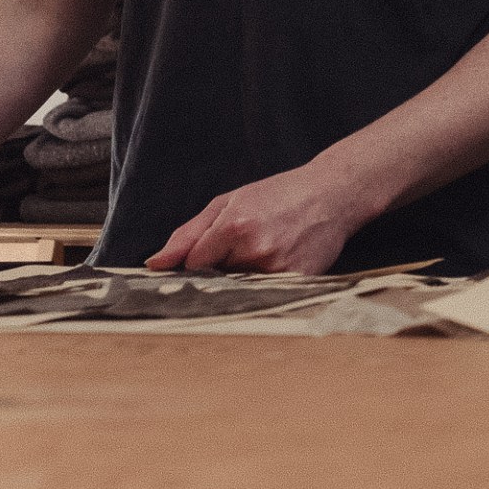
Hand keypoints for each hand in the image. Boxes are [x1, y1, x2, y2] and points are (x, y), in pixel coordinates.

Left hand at [145, 160, 378, 272]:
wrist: (333, 194)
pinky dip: (267, 283)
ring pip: (241, 289)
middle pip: (216, 280)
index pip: (192, 265)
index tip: (210, 254)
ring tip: (268, 249)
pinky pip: (267, 294)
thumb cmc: (279, 195)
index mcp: (233, 226)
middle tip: (246, 248)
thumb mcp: (228, 202)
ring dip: (245, 277)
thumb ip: (188, 234)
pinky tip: (282, 258)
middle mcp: (254, 250)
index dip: (197, 261)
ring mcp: (278, 269)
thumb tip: (154, 264)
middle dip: (223, 269)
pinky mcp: (297, 282)